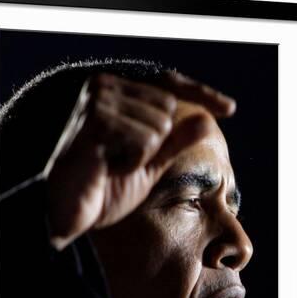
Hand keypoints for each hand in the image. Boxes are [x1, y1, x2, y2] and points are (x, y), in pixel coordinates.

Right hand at [44, 71, 235, 249]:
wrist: (67, 212)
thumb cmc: (102, 189)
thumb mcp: (148, 164)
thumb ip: (175, 141)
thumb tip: (206, 120)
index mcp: (115, 93)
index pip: (168, 85)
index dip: (201, 94)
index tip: (229, 107)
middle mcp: (104, 87)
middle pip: (168, 106)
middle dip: (155, 144)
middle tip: (121, 162)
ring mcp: (98, 100)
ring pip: (159, 124)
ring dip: (141, 156)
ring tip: (111, 166)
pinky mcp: (96, 120)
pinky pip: (144, 139)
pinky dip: (132, 162)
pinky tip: (106, 168)